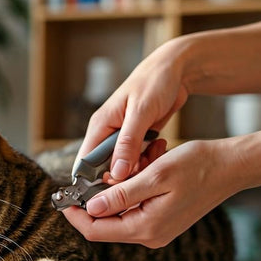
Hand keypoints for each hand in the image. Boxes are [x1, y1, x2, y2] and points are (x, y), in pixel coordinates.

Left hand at [63, 139, 238, 248]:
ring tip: (140, 159)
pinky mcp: (162, 220)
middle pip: (105, 223)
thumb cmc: (197, 166)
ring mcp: (157, 229)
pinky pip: (135, 205)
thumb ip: (121, 195)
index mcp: (146, 228)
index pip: (96, 230)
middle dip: (100, 194)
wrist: (232, 167)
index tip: (62, 196)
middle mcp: (149, 235)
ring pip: (120, 210)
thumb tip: (90, 208)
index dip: (75, 214)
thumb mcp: (155, 175)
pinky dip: (134, 185)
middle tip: (108, 166)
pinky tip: (147, 163)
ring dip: (119, 186)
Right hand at [78, 39, 189, 180]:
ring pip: (122, 166)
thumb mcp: (141, 112)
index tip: (111, 191)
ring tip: (153, 154)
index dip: (93, 180)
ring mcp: (122, 137)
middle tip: (142, 169)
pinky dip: (147, 160)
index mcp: (100, 125)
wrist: (175, 70)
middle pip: (104, 168)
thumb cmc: (154, 82)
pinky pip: (136, 159)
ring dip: (137, 167)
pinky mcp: (136, 139)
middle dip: (122, 175)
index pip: (84, 162)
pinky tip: (158, 149)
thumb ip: (128, 143)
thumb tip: (116, 172)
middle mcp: (107, 133)